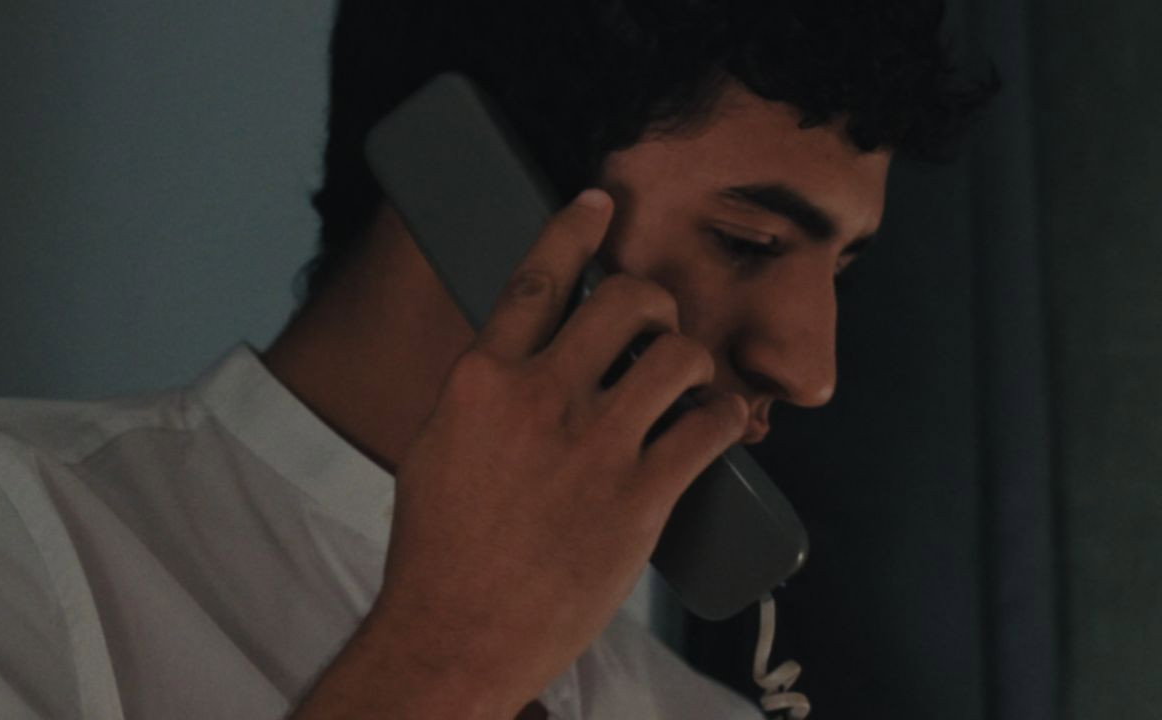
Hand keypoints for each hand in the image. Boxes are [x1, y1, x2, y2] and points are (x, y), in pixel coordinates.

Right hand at [372, 188, 750, 714]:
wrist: (455, 635)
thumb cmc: (439, 550)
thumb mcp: (437, 449)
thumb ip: (481, 395)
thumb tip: (518, 360)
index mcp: (482, 380)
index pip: (538, 277)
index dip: (575, 229)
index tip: (601, 202)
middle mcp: (541, 399)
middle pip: (624, 300)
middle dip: (652, 301)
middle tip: (656, 322)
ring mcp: (595, 448)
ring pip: (678, 356)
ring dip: (693, 357)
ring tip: (688, 378)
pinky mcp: (640, 500)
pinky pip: (709, 428)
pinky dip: (725, 417)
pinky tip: (721, 420)